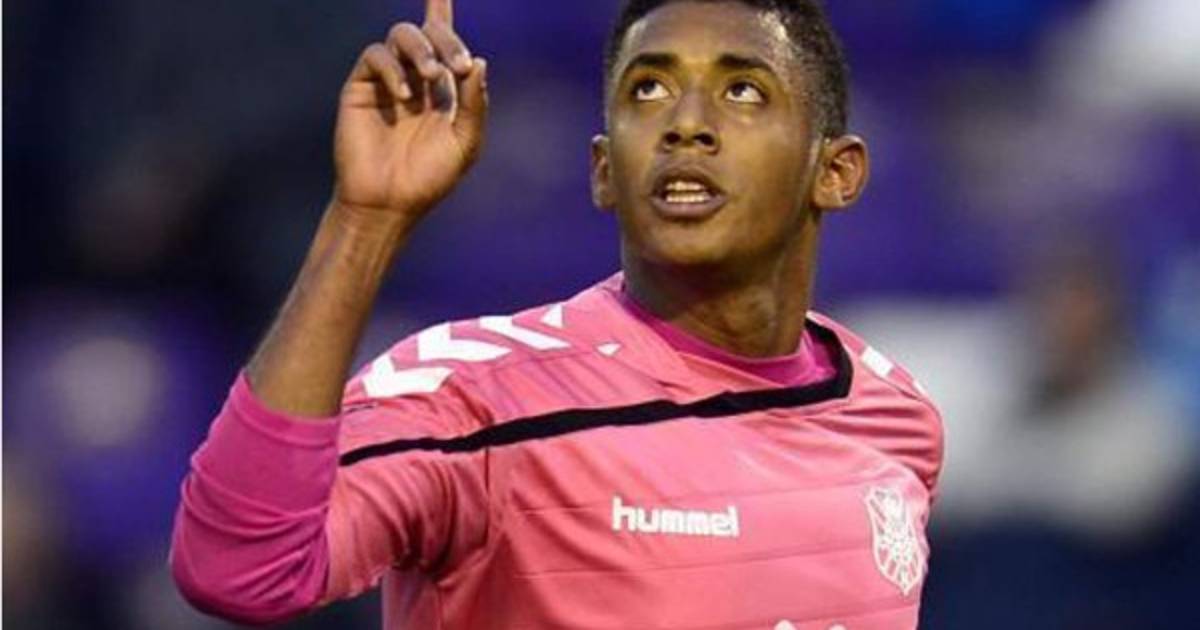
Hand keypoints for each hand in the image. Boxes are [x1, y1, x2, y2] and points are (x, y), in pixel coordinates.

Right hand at [333, 0, 486, 223]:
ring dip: (422, 49)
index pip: (444, 41)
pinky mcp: (360, 87)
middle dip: (447, 41)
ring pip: (401, 36)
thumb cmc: (429, 178)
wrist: (389, 202)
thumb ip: (474, 103)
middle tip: (458, 65)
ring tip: (433, 77)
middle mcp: (414, 78)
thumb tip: (481, 62)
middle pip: (429, 34)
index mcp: (442, 90)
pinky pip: (374, 56)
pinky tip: (404, 96)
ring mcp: (386, 80)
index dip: (443, 10)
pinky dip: (392, 68)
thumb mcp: (465, 142)